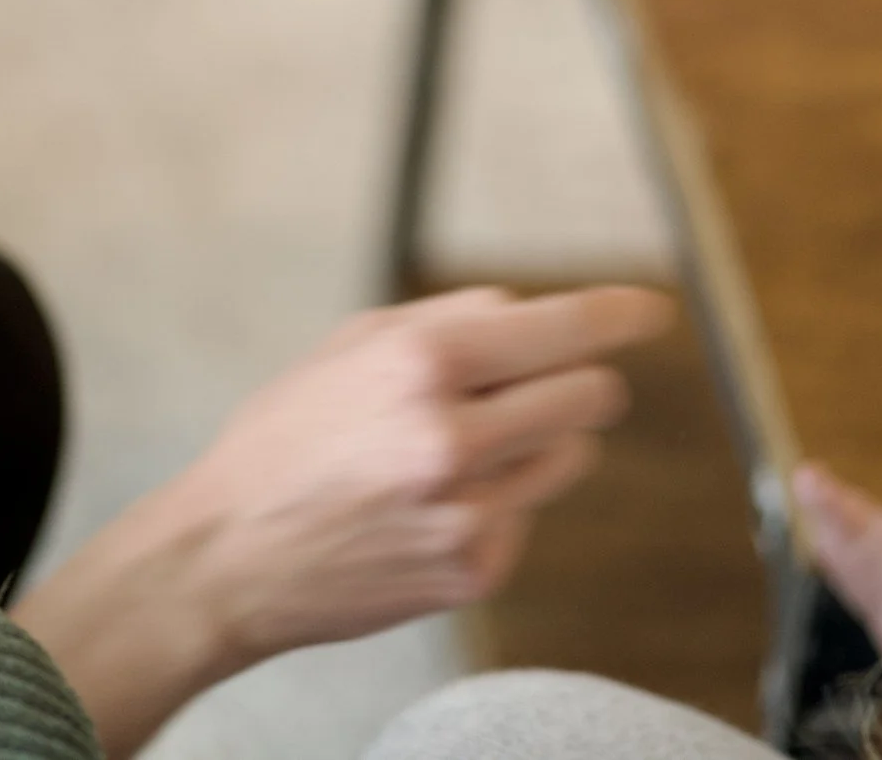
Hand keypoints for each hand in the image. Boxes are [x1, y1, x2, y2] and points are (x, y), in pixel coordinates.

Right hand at [12, 284, 674, 756]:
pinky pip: (528, 516)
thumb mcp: (350, 347)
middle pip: (590, 395)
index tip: (653, 313)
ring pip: (570, 457)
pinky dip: (500, 504)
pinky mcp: (472, 569)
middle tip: (546, 386)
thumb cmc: (286, 440)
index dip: (621, 316)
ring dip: (541, 444)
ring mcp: (467, 509)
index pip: (563, 329)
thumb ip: (448, 319)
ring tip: (465, 451)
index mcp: (422, 362)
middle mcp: (452, 434)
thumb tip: (529, 312)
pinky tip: (432, 508)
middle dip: (580, 383)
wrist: (228, 557)